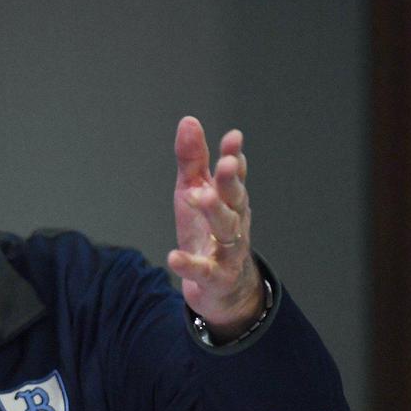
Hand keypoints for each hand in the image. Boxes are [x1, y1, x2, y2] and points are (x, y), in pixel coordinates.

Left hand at [167, 116, 263, 339]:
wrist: (221, 290)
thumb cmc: (206, 233)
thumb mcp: (195, 193)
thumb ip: (193, 161)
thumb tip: (189, 121)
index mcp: (230, 201)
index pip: (235, 176)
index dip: (235, 157)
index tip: (233, 138)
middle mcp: (235, 223)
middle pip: (235, 200)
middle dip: (231, 182)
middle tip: (225, 164)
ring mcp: (228, 252)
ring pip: (227, 231)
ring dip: (215, 213)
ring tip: (201, 197)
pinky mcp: (217, 279)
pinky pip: (204, 271)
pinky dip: (190, 264)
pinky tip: (174, 256)